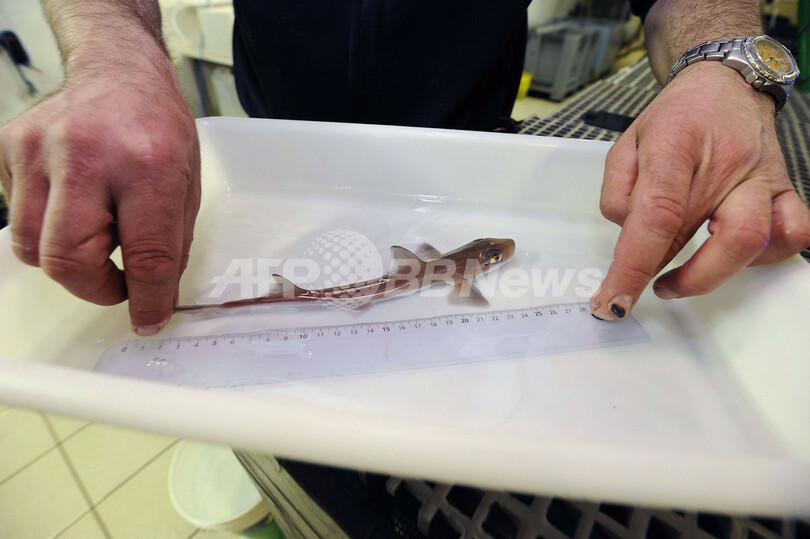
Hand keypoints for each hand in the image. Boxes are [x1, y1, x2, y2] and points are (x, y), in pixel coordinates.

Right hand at [0, 61, 200, 334]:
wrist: (119, 73)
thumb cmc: (157, 128)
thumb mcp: (187, 186)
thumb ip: (170, 244)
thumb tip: (152, 298)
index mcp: (148, 165)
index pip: (145, 254)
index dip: (147, 298)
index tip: (147, 318)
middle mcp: (87, 155)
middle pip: (67, 259)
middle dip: (95, 288)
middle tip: (117, 284)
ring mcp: (38, 149)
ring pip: (33, 246)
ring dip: (68, 260)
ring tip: (98, 234)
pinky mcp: (8, 147)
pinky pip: (17, 217)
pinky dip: (46, 227)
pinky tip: (73, 202)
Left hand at [591, 62, 809, 319]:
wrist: (725, 86)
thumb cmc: (674, 118)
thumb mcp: (626, 145)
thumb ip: (618, 194)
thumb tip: (629, 238)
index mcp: (676, 146)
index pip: (658, 215)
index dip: (634, 266)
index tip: (614, 300)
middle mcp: (727, 163)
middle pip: (712, 236)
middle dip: (675, 276)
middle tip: (643, 286)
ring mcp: (761, 178)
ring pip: (755, 241)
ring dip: (712, 274)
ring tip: (679, 279)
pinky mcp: (783, 189)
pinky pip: (793, 234)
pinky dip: (764, 259)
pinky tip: (729, 259)